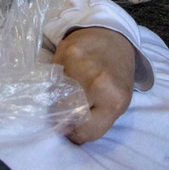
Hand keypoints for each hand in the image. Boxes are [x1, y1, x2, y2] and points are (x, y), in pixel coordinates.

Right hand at [54, 27, 134, 142]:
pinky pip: (50, 78)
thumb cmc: (117, 74)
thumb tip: (65, 131)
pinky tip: (68, 72)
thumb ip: (96, 123)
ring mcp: (80, 65)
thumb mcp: (118, 103)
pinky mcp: (64, 51)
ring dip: (58, 96)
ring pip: (54, 96)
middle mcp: (98, 82)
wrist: (113, 37)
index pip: (85, 130)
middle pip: (66, 114)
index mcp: (115, 99)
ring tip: (71, 86)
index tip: (76, 125)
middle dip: (65, 114)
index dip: (77, 131)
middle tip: (72, 105)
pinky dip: (55, 80)